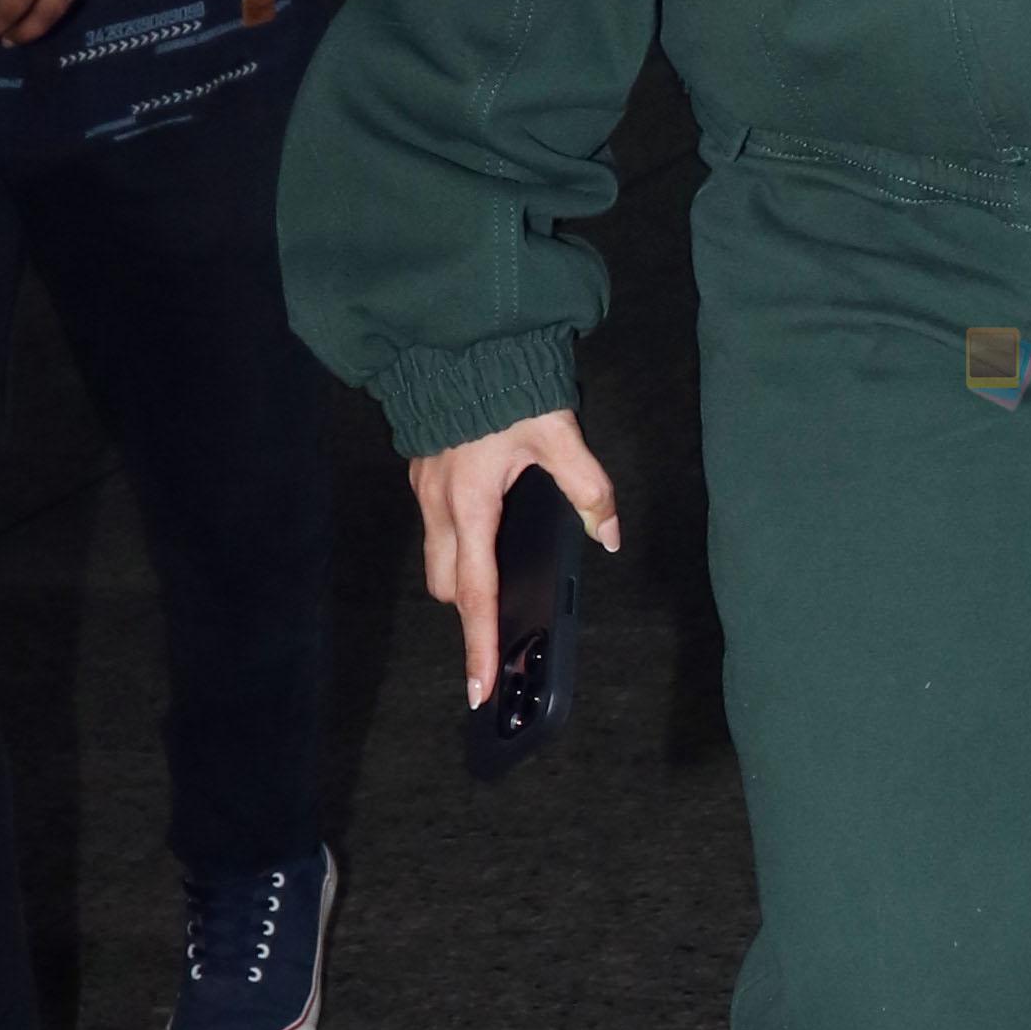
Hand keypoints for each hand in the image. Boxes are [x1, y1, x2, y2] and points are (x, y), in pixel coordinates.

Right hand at [414, 408, 619, 709]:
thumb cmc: (506, 387)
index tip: (480, 687)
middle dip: (472, 608)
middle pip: (448, 587)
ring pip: (437, 558)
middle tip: (504, 617)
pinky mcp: (421, 473)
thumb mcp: (559, 435)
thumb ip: (588, 489)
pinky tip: (484, 520)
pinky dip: (456, 539)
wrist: (462, 342)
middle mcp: (439, 506)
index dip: (480, 646)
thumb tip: (609, 535)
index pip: (475, 594)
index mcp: (471, 505)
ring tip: (498, 569)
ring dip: (463, 573)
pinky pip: (435, 526)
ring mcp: (424, 490)